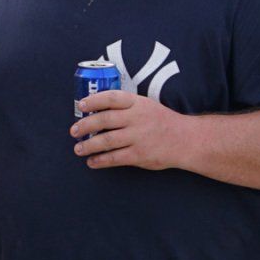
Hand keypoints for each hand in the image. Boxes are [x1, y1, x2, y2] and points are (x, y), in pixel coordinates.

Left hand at [71, 90, 191, 170]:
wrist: (186, 140)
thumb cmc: (160, 121)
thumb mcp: (146, 105)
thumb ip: (125, 106)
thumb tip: (95, 110)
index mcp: (138, 103)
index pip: (112, 98)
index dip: (94, 100)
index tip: (81, 105)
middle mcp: (137, 118)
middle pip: (105, 119)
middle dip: (85, 125)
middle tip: (74, 131)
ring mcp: (139, 137)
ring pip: (107, 140)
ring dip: (88, 145)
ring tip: (78, 149)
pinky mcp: (140, 155)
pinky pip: (115, 158)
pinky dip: (100, 160)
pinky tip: (92, 161)